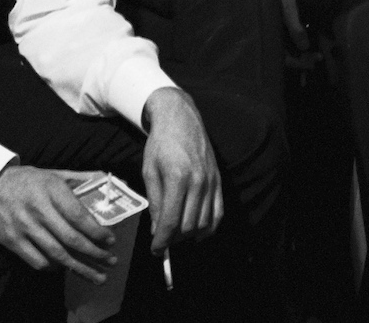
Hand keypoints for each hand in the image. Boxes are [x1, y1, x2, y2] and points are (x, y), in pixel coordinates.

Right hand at [0, 165, 117, 282]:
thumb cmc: (25, 181)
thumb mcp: (51, 174)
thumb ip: (77, 178)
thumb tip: (101, 177)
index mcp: (51, 188)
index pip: (78, 215)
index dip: (96, 230)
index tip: (109, 239)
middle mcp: (38, 208)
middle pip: (70, 238)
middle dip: (93, 252)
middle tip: (108, 260)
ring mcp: (24, 226)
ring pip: (56, 253)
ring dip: (78, 266)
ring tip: (93, 273)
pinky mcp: (12, 241)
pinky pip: (37, 261)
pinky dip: (53, 268)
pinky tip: (64, 267)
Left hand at [141, 87, 222, 252]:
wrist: (180, 117)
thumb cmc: (160, 143)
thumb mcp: (149, 172)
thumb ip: (155, 203)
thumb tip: (157, 231)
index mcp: (177, 178)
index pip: (170, 222)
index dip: (162, 242)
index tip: (155, 251)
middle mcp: (198, 181)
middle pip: (188, 227)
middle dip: (174, 240)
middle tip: (163, 239)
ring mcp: (211, 181)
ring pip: (204, 224)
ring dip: (189, 235)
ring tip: (176, 232)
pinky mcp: (219, 180)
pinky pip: (218, 213)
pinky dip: (210, 228)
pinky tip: (198, 232)